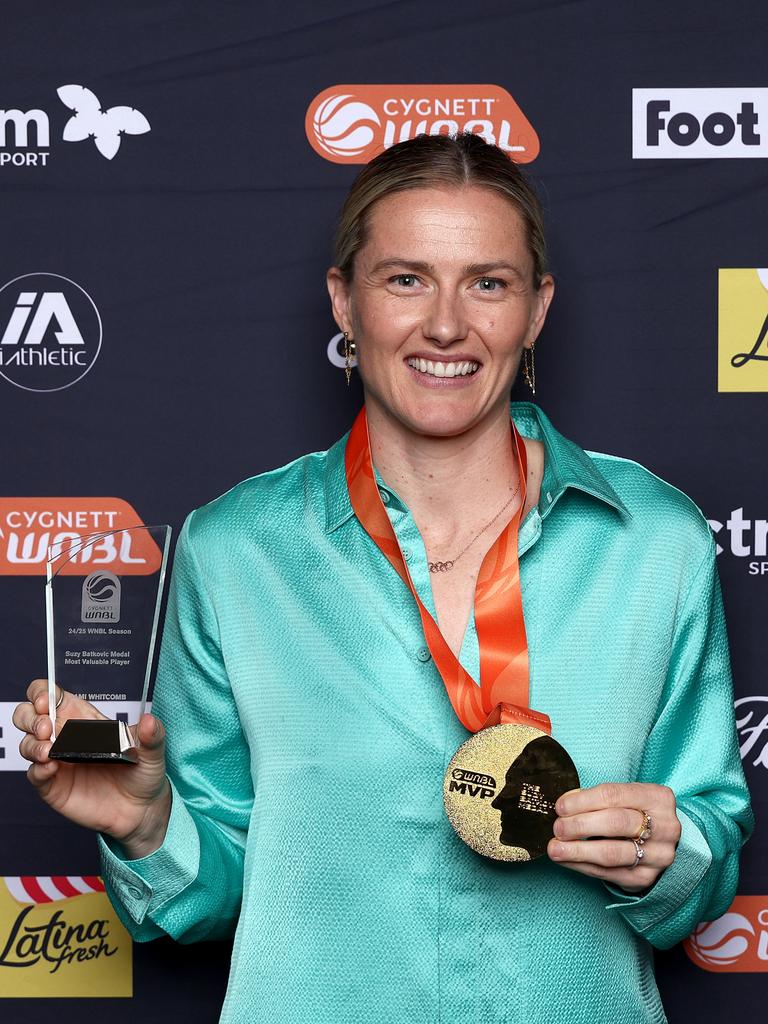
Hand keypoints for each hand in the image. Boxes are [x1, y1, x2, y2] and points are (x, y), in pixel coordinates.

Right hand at [12, 678, 171, 857]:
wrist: (140, 810)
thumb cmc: (142, 773)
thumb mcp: (152, 751)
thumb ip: (152, 735)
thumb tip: (150, 720)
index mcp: (83, 719)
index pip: (51, 696)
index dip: (41, 692)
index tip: (44, 700)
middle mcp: (65, 737)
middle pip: (28, 716)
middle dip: (29, 717)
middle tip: (46, 728)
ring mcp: (56, 761)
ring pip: (27, 744)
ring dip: (32, 744)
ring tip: (49, 751)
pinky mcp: (53, 785)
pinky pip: (34, 774)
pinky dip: (37, 769)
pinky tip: (51, 767)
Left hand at [547, 782, 680, 892]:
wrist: (660, 842)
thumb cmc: (634, 813)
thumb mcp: (625, 798)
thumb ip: (597, 799)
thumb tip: (564, 805)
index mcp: (657, 798)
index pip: (614, 795)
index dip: (583, 801)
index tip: (560, 807)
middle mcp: (664, 827)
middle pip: (615, 823)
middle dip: (581, 825)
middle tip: (558, 828)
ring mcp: (658, 855)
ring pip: (612, 853)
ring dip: (578, 851)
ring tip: (555, 849)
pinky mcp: (646, 878)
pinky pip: (609, 874)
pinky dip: (583, 866)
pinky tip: (567, 860)